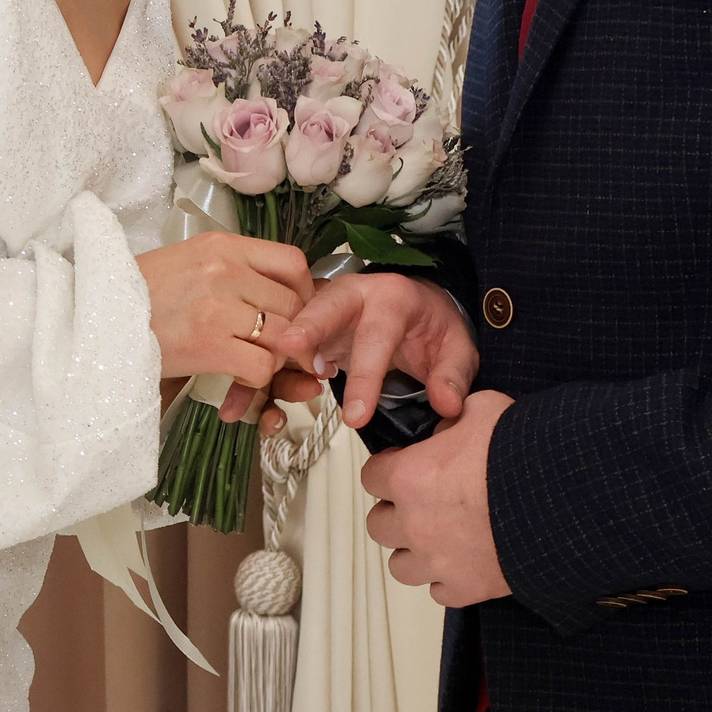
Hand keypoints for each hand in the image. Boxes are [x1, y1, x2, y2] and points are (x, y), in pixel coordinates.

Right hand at [139, 232, 312, 398]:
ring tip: (261, 362)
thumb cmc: (142, 292)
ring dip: (278, 357)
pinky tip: (239, 377)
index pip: (292, 262)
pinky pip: (261, 366)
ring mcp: (218, 308)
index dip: (305, 292)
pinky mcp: (208, 345)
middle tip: (288, 349)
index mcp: (222, 246)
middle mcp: (225, 271)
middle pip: (293, 304)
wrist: (98, 317)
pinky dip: (257, 379)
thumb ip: (234, 269)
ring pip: (283, 337)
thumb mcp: (190, 260)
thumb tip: (278, 292)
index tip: (298, 310)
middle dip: (297, 333)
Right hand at [272, 270, 478, 428]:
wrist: (418, 309)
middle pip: (326, 307)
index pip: (377, 337)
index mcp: (393, 297)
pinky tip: (254, 393)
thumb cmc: (434, 327)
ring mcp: (328, 308)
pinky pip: (286, 343)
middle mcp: (355, 294)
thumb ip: (452, 375)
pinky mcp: (311, 327)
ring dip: (277, 351)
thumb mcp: (457, 349)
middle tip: (286, 348)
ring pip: (297, 323)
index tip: (356, 417)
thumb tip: (446, 405)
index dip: (365, 377)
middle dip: (306, 327)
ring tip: (256, 383)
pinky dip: (269, 365)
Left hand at [360, 389, 512, 606]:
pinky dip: (446, 578)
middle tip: (420, 502)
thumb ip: (452, 417)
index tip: (403, 467)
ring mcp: (438, 561)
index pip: (370, 477)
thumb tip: (445, 426)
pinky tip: (463, 560)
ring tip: (437, 536)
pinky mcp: (465, 588)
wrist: (567, 501)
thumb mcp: (483, 410)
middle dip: (396, 512)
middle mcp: (415, 523)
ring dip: (414, 550)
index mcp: (410, 477)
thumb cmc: (526, 456)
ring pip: (400, 565)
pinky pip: (438, 592)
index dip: (387, 469)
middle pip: (378, 525)